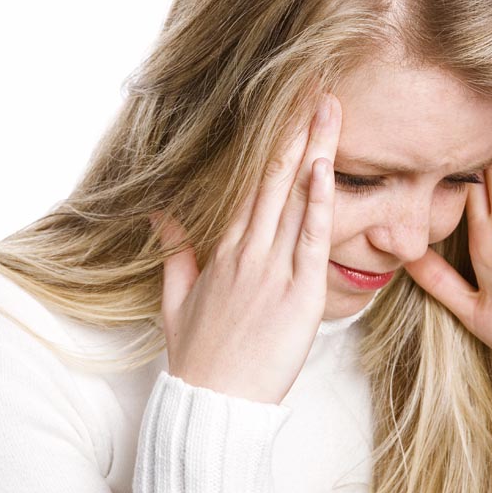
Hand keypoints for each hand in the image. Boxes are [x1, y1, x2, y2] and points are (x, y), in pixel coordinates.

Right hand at [147, 93, 340, 403]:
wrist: (212, 405)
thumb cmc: (199, 358)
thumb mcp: (174, 299)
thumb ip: (175, 252)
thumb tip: (162, 215)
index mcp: (222, 251)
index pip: (250, 185)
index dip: (272, 147)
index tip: (287, 112)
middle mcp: (246, 252)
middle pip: (273, 180)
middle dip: (296, 132)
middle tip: (316, 88)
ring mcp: (272, 270)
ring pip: (294, 199)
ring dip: (314, 151)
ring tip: (329, 109)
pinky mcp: (299, 294)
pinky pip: (311, 240)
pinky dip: (319, 202)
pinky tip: (325, 169)